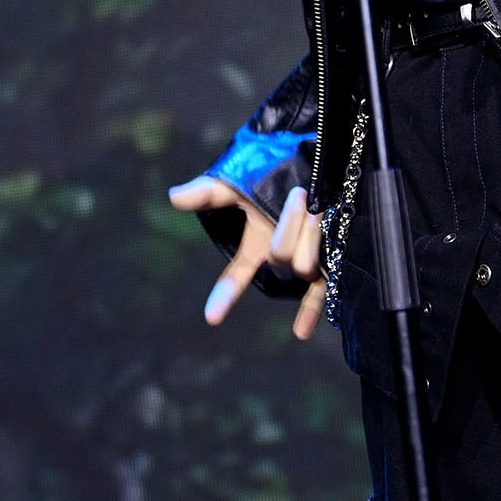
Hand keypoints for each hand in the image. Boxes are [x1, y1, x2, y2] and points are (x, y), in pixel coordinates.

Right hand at [168, 178, 326, 340]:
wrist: (318, 167)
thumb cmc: (274, 177)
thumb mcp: (241, 183)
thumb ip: (209, 191)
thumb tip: (173, 196)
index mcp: (257, 247)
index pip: (236, 276)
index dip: (225, 295)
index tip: (211, 316)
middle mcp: (278, 261)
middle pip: (281, 258)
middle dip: (289, 225)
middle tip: (299, 195)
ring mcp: (303, 266)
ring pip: (303, 265)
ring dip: (311, 237)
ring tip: (318, 209)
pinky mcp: (328, 267)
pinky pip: (319, 294)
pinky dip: (309, 313)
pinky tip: (300, 333)